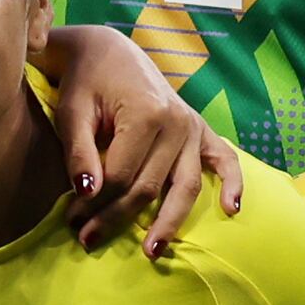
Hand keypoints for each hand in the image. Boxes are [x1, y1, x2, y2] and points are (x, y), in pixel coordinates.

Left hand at [38, 25, 248, 250]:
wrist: (110, 52)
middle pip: (150, 186)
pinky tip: (231, 209)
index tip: (72, 222)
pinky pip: (224, 160)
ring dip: (168, 221)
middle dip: (118, 218)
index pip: (122, 176)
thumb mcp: (72, 112)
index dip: (95, 204)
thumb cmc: (85, 82)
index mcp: (146, 115)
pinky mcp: (201, 130)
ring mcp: (193, 127)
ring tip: (152, 252)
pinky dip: (233, 184)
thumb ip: (80, 153)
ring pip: (185, 185)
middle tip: (88, 241)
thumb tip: (86, 193)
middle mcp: (177, 123)